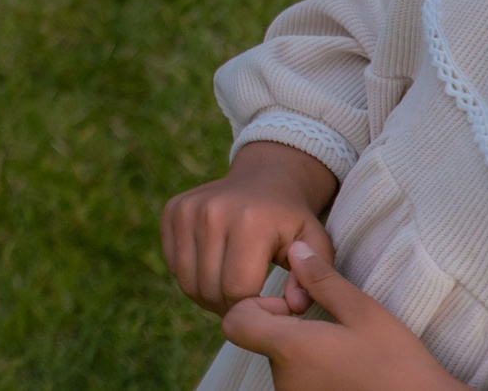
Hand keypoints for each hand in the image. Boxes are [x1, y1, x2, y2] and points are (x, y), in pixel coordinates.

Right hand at [163, 139, 339, 314]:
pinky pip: (173, 264)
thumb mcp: (314, 243)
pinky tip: (213, 274)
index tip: (264, 308)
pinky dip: (190, 277)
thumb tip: (294, 306)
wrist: (265, 178)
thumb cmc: (291, 219)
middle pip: (209, 287)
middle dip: (228, 307)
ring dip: (207, 298)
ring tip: (229, 295)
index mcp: (250, 222)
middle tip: (245, 306)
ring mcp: (187, 209)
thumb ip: (314, 276)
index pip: (237, 289)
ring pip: (186, 281)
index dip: (251, 309)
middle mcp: (212, 212)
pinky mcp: (172, 210)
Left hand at [222, 239, 464, 390]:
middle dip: (286, 327)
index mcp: (291, 351)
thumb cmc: (400, 365)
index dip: (254, 306)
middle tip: (329, 326)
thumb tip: (294, 249)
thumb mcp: (365, 313)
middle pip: (261, 342)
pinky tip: (347, 370)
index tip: (293, 305)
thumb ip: (324, 281)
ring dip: (302, 351)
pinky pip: (298, 382)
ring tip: (344, 351)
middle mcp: (284, 381)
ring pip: (282, 364)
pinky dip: (314, 372)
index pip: (235, 322)